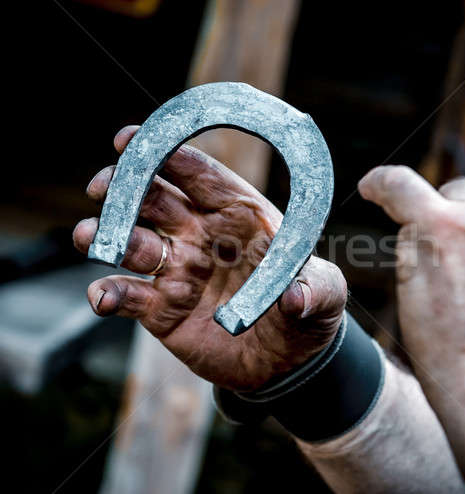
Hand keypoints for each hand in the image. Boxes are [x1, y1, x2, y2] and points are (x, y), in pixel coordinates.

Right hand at [74, 126, 346, 391]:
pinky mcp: (162, 308)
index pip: (199, 174)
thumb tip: (295, 297)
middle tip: (104, 185)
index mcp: (239, 215)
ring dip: (108, 235)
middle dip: (125, 186)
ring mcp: (178, 270)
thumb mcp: (325, 297)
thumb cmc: (307, 313)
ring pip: (133, 241)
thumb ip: (315, 290)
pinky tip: (105, 297)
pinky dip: (111, 294)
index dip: (167, 151)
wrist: (287, 360)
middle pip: (155, 197)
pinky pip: (128, 295)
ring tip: (93, 238)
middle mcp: (201, 234)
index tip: (134, 138)